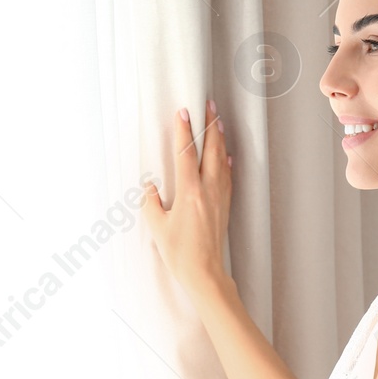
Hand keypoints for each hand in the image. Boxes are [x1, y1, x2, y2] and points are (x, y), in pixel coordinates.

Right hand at [140, 101, 231, 296]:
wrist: (204, 273)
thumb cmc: (180, 253)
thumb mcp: (157, 227)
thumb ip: (151, 203)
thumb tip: (150, 188)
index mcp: (189, 192)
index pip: (186, 154)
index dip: (184, 131)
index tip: (184, 113)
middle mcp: (207, 190)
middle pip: (210, 150)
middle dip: (209, 125)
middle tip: (209, 105)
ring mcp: (218, 198)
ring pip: (221, 161)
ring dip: (220, 140)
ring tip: (219, 122)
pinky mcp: (224, 207)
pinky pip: (227, 178)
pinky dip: (226, 163)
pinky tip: (227, 157)